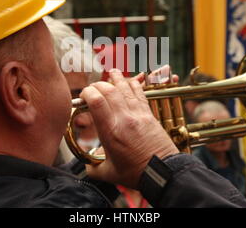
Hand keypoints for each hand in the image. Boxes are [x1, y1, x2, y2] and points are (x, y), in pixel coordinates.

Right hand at [79, 69, 178, 188]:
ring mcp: (138, 115)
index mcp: (111, 132)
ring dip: (117, 79)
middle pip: (109, 91)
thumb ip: (93, 168)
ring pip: (125, 89)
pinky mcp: (149, 115)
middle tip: (93, 88)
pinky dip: (133, 85)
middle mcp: (124, 119)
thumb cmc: (137, 173)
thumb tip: (87, 165)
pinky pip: (140, 94)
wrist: (163, 171)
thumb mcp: (108, 174)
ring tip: (111, 72)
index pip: (97, 102)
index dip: (87, 93)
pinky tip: (130, 80)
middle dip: (98, 85)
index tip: (83, 95)